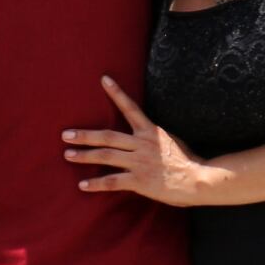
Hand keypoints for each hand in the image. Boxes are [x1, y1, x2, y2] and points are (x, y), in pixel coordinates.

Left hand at [62, 76, 204, 206]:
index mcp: (150, 131)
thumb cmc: (186, 160)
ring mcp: (139, 162)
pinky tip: (83, 185)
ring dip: (84, 155)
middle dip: (85, 135)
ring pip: (105, 156)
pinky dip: (96, 183)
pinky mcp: (138, 181)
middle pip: (107, 136)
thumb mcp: (169, 139)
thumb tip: (140, 133)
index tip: (103, 79)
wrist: (198, 179)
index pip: (130, 107)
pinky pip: (112, 181)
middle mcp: (141, 144)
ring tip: (68, 154)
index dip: (116, 93)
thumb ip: (152, 136)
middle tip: (65, 134)